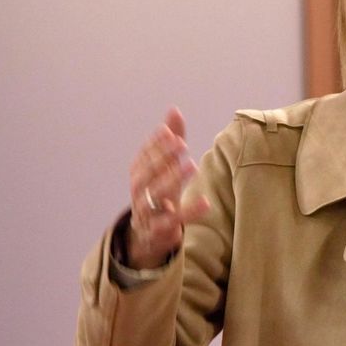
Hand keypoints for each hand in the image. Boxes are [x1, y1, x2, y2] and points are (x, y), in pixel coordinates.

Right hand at [125, 107, 209, 268]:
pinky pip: (173, 221)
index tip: (168, 131)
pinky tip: (206, 201)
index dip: (154, 144)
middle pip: (144, 176)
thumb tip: (174, 110)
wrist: (149, 235)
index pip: (142, 158)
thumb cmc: (160, 193)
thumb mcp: (165, 168)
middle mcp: (139, 194)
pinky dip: (190, 212)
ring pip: (154, 197)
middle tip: (180, 143)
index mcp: (138, 177)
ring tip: (192, 165)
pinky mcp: (160, 231)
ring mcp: (147, 213)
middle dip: (160, 159)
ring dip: (172, 180)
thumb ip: (170, 141)